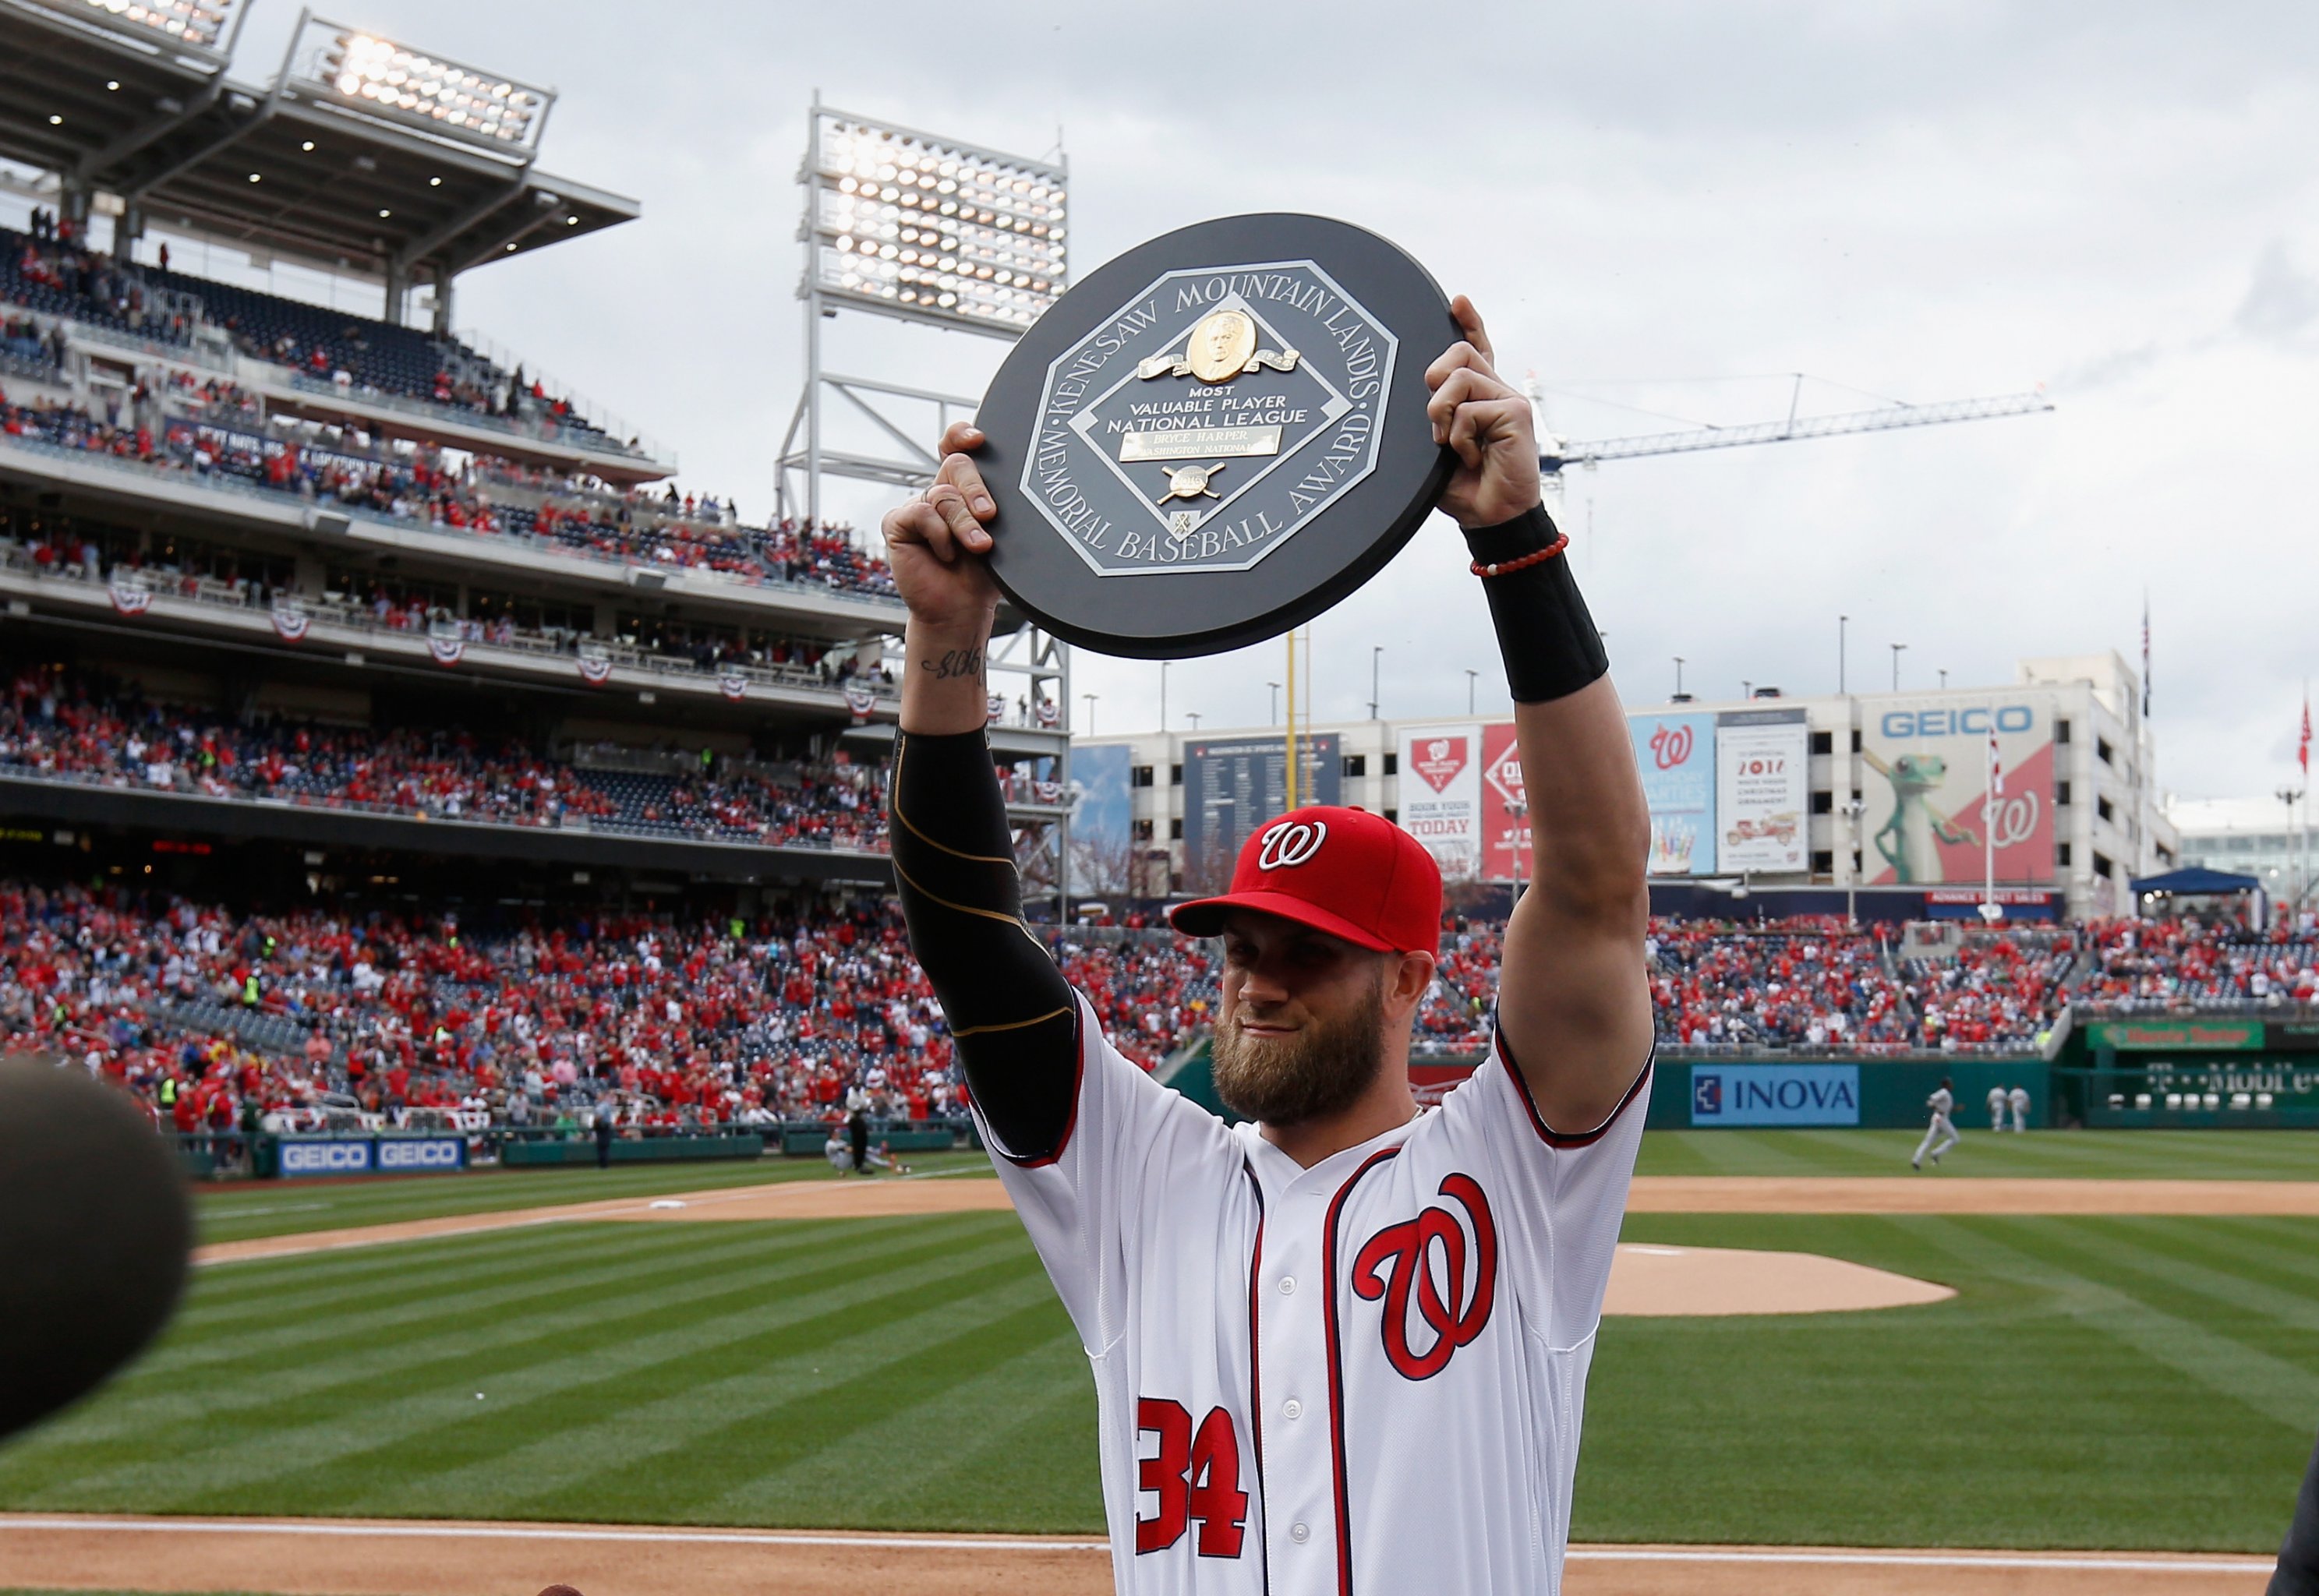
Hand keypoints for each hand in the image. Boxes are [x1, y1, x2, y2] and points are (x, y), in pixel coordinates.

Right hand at [883, 422, 999, 634]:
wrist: (961, 609)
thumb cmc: (983, 574)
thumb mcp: (999, 536)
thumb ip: (995, 507)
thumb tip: (998, 497)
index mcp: (965, 489)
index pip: (959, 448)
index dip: (963, 436)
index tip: (979, 440)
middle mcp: (940, 492)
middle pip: (956, 465)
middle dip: (976, 488)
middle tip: (990, 515)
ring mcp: (918, 507)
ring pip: (943, 495)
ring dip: (964, 524)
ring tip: (978, 548)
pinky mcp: (898, 523)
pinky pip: (921, 514)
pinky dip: (939, 535)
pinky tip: (945, 555)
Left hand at [1424, 297, 1541, 530]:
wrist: (1490, 516)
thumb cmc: (1463, 486)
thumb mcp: (1439, 445)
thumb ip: (1438, 414)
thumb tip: (1431, 389)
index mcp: (1479, 397)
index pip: (1476, 351)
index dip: (1469, 323)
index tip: (1457, 301)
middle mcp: (1496, 392)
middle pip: (1457, 353)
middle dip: (1434, 383)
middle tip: (1437, 421)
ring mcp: (1509, 399)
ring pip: (1458, 378)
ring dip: (1442, 416)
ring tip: (1452, 446)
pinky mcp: (1517, 411)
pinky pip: (1470, 409)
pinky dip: (1459, 438)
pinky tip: (1472, 458)